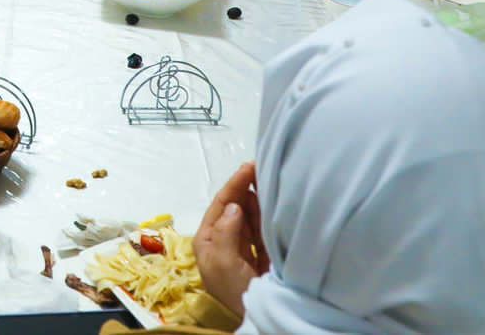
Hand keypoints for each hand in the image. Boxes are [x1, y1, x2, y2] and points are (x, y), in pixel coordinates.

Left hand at [195, 162, 268, 317]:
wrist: (258, 318)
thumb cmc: (233, 290)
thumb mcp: (222, 261)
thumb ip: (226, 231)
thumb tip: (234, 204)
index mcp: (208, 240)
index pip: (221, 205)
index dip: (234, 185)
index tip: (249, 166)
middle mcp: (224, 241)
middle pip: (236, 208)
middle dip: (247, 188)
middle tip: (263, 168)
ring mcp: (243, 249)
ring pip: (251, 217)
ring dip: (259, 200)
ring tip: (270, 180)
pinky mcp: (261, 258)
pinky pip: (265, 231)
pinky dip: (269, 217)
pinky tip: (276, 205)